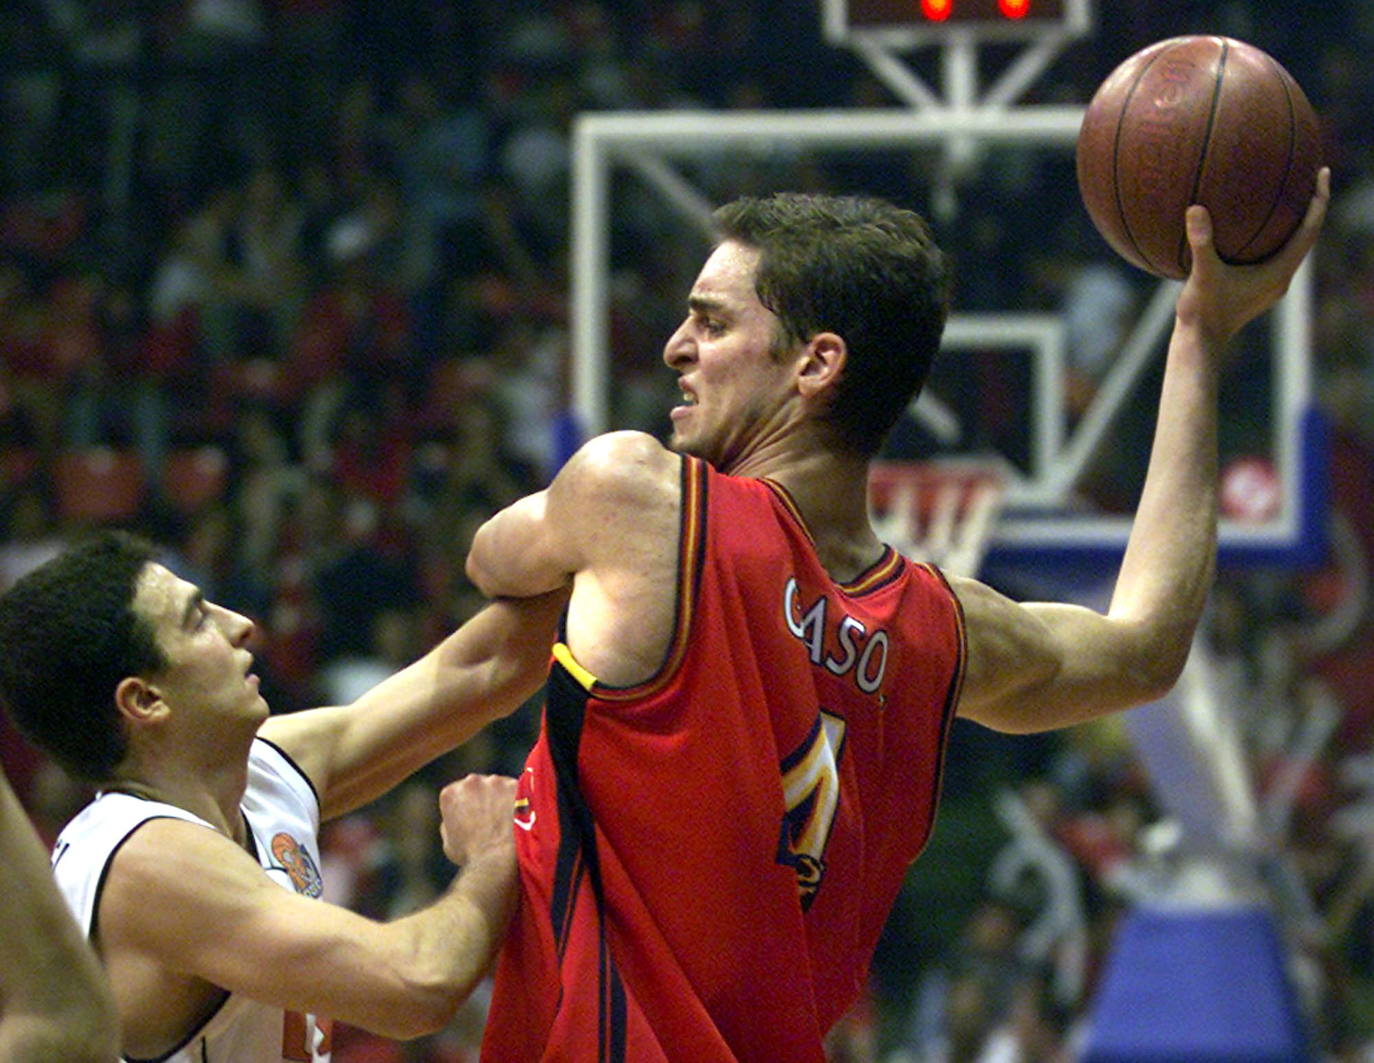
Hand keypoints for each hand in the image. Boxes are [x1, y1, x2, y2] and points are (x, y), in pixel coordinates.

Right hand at [438, 773, 516, 864]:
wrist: (498, 860)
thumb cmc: (472, 856)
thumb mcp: (449, 842)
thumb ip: (451, 822)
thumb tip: (459, 816)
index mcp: (450, 793)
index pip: (459, 793)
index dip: (468, 806)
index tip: (476, 818)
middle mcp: (471, 781)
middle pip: (479, 785)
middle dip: (485, 798)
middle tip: (494, 819)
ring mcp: (495, 781)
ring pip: (500, 786)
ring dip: (503, 798)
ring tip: (508, 821)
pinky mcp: (516, 784)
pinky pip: (519, 790)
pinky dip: (521, 801)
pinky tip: (521, 818)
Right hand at [1177, 167, 1329, 346]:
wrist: (1200, 344)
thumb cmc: (1203, 312)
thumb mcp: (1201, 275)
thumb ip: (1202, 243)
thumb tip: (1196, 209)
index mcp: (1279, 272)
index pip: (1309, 230)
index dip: (1319, 200)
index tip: (1321, 173)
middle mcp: (1281, 278)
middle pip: (1307, 236)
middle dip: (1311, 207)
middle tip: (1310, 177)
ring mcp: (1270, 285)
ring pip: (1291, 247)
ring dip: (1294, 223)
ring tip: (1289, 197)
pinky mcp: (1257, 289)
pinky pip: (1273, 255)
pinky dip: (1272, 237)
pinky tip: (1252, 227)